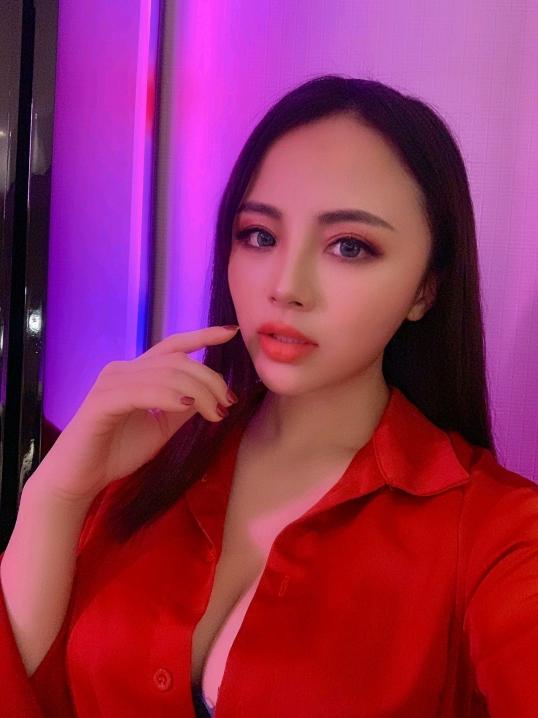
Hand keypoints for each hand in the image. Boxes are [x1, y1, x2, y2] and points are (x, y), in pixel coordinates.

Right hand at [33, 325, 239, 501]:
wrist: (80, 480)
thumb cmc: (117, 452)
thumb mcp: (161, 428)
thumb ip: (182, 408)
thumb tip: (211, 395)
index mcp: (136, 373)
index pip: (173, 346)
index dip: (201, 336)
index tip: (230, 333)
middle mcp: (122, 370)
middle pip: (177, 361)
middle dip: (210, 380)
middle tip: (227, 404)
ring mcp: (110, 383)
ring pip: (165, 375)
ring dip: (198, 393)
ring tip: (215, 413)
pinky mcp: (102, 402)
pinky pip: (143, 392)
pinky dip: (169, 397)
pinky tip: (188, 407)